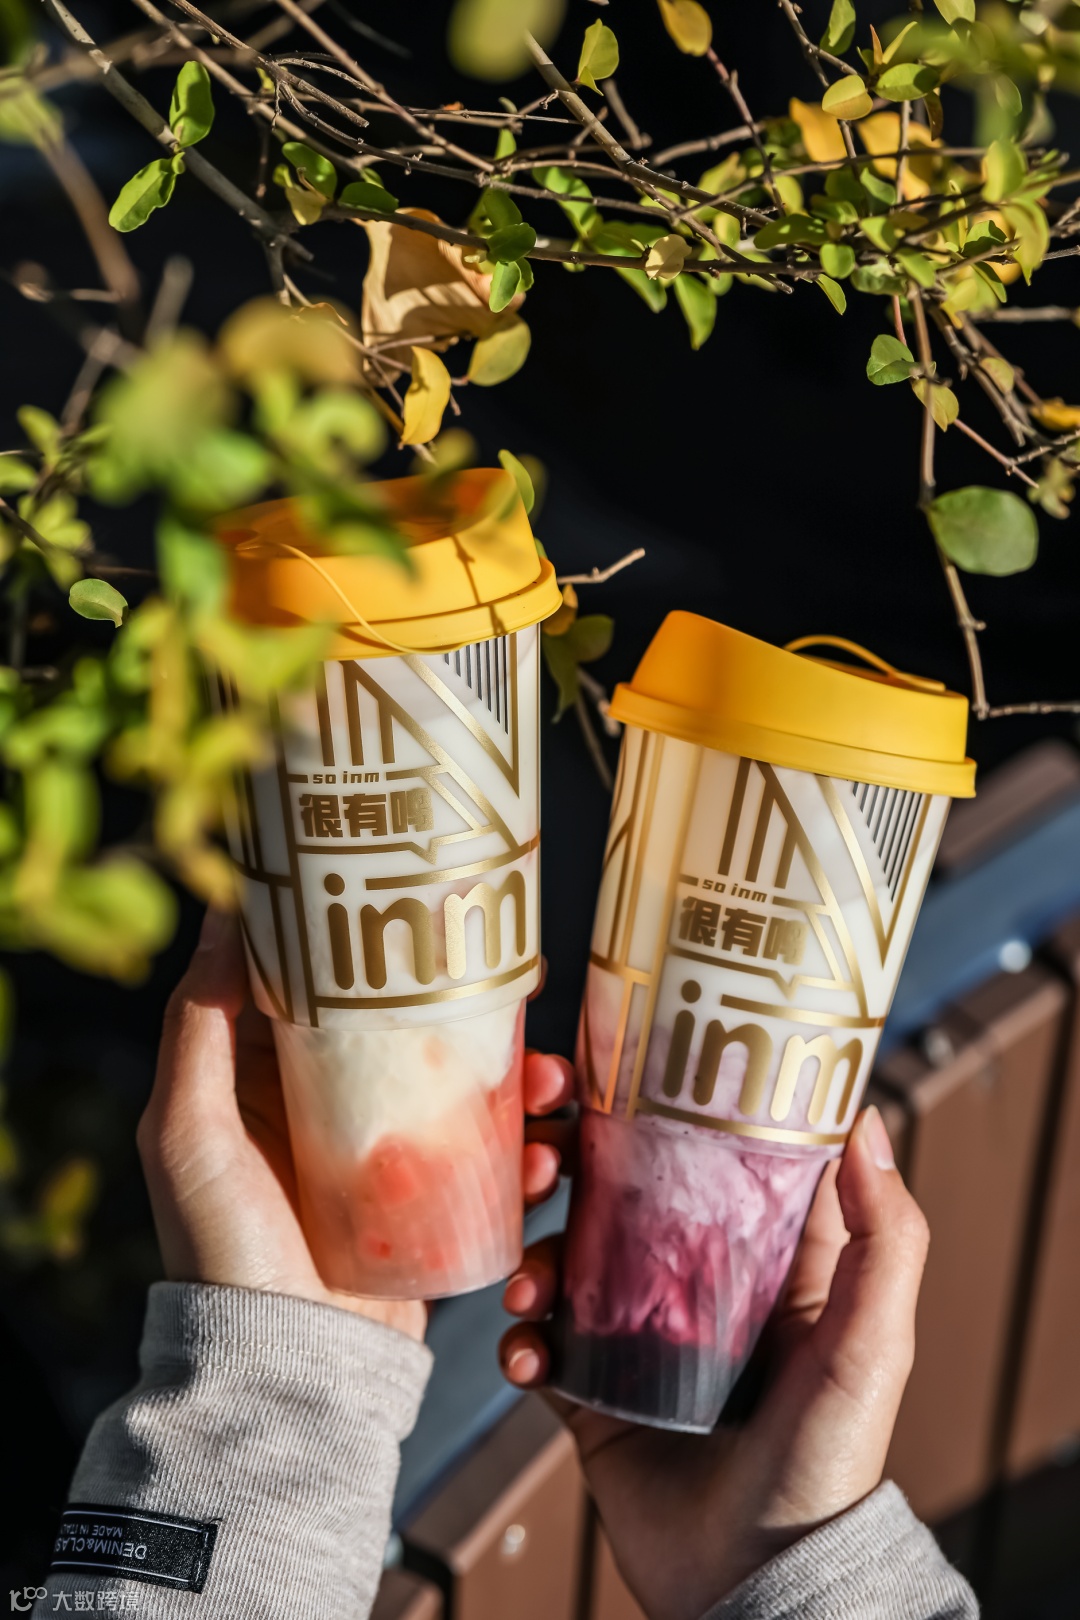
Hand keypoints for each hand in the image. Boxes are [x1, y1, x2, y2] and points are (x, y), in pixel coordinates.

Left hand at [138, 911, 572, 1340]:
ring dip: (517, 1076)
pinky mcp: (425, 1206)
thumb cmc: (223, 1250)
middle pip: (409, 1031)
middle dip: (470, 1009)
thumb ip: (199, 1024)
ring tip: (550, 1082)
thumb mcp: (188, 1130)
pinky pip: (488, 1158)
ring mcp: (379, 1157)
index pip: (325, 984)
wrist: (284, 1370)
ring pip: (461, 1089)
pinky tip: (548, 1153)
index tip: (428, 901)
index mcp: (263, 1077)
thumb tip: (228, 910)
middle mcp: (323, 1108)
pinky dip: (527, 1147)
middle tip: (522, 993)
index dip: (374, 941)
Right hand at [499, 1101, 929, 1619]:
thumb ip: (884, 1240)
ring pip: (562, 1255)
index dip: (657, 1102)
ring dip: (531, 1250)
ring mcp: (634, 1334)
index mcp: (755, 1256)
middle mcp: (689, 1281)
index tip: (610, 1065)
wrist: (755, 1583)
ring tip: (530, 1281)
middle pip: (612, 1191)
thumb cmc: (827, 1463)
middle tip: (541, 1151)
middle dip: (564, 1158)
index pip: (703, 1153)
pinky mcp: (591, 1390)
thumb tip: (865, 1122)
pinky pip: (538, 1340)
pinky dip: (519, 1335)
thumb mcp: (873, 1343)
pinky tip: (525, 1349)